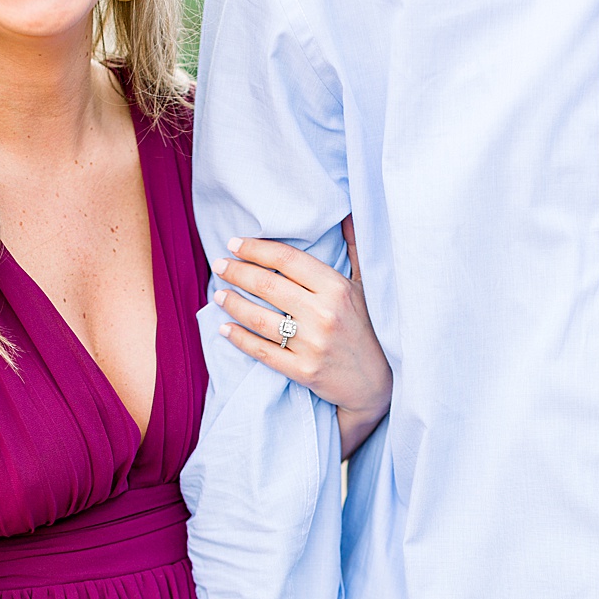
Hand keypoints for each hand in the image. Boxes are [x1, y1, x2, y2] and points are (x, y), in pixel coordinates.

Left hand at [212, 214, 392, 455]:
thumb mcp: (367, 287)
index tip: (234, 244)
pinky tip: (225, 329)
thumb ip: (355, 250)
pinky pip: (262, 351)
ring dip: (233, 303)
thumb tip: (347, 216)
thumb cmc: (370, 329)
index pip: (287, 260)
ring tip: (219, 295)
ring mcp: (313, 345)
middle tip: (220, 265)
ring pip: (259, 318)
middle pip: (267, 286)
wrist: (379, 382)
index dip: (256, 249)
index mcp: (337, 289)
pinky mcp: (304, 371)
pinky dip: (239, 338)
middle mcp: (324, 314)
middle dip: (237, 272)